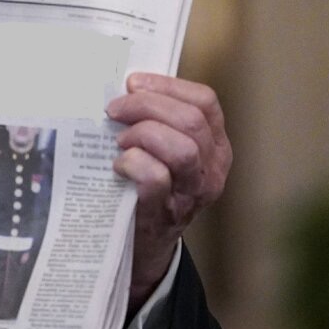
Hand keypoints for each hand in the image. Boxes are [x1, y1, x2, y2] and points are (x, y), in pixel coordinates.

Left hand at [107, 72, 231, 310]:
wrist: (143, 244)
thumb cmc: (147, 185)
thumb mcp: (164, 150)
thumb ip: (156, 120)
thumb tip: (126, 87)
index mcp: (215, 145)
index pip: (204, 101)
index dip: (166, 86)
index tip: (133, 83)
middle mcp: (212, 169)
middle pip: (190, 120)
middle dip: (146, 106)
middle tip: (114, 110)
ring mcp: (192, 193)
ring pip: (182, 148)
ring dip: (143, 134)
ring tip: (120, 141)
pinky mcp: (166, 213)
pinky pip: (156, 178)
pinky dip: (132, 163)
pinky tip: (118, 165)